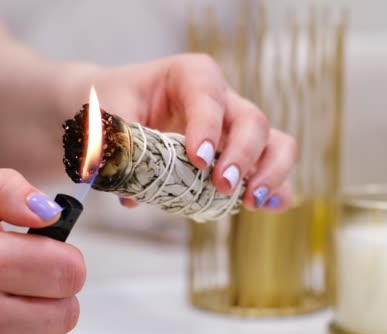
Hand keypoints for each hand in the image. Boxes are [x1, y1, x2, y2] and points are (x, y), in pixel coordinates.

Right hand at [0, 169, 84, 333]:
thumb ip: (7, 190)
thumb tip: (50, 211)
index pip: (67, 270)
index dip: (66, 255)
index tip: (48, 248)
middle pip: (67, 309)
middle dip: (59, 286)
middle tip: (32, 272)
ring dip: (46, 314)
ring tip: (16, 293)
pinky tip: (7, 316)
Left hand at [66, 53, 295, 209]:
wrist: (120, 106)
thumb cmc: (117, 101)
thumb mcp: (108, 113)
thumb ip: (119, 146)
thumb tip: (132, 195)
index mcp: (191, 76)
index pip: (209, 95)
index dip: (208, 126)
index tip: (198, 159)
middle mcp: (223, 100)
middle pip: (252, 120)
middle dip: (242, 155)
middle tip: (222, 185)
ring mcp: (236, 128)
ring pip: (275, 141)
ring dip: (269, 172)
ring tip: (250, 200)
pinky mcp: (241, 155)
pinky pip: (269, 168)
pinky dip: (278, 187)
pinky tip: (271, 205)